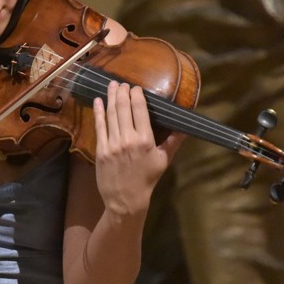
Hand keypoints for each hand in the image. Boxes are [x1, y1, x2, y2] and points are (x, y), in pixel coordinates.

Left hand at [91, 81, 183, 215]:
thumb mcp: (164, 160)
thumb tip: (185, 126)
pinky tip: (98, 101)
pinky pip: (99, 126)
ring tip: (112, 85)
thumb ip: (173, 141)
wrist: (126, 200)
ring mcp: (112, 144)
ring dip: (111, 97)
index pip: (140, 109)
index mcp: (145, 139)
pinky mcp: (101, 150)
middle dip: (123, 92)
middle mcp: (128, 139)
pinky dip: (98, 112)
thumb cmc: (147, 180)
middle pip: (124, 107)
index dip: (137, 95)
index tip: (136, 88)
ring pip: (111, 114)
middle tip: (122, 83)